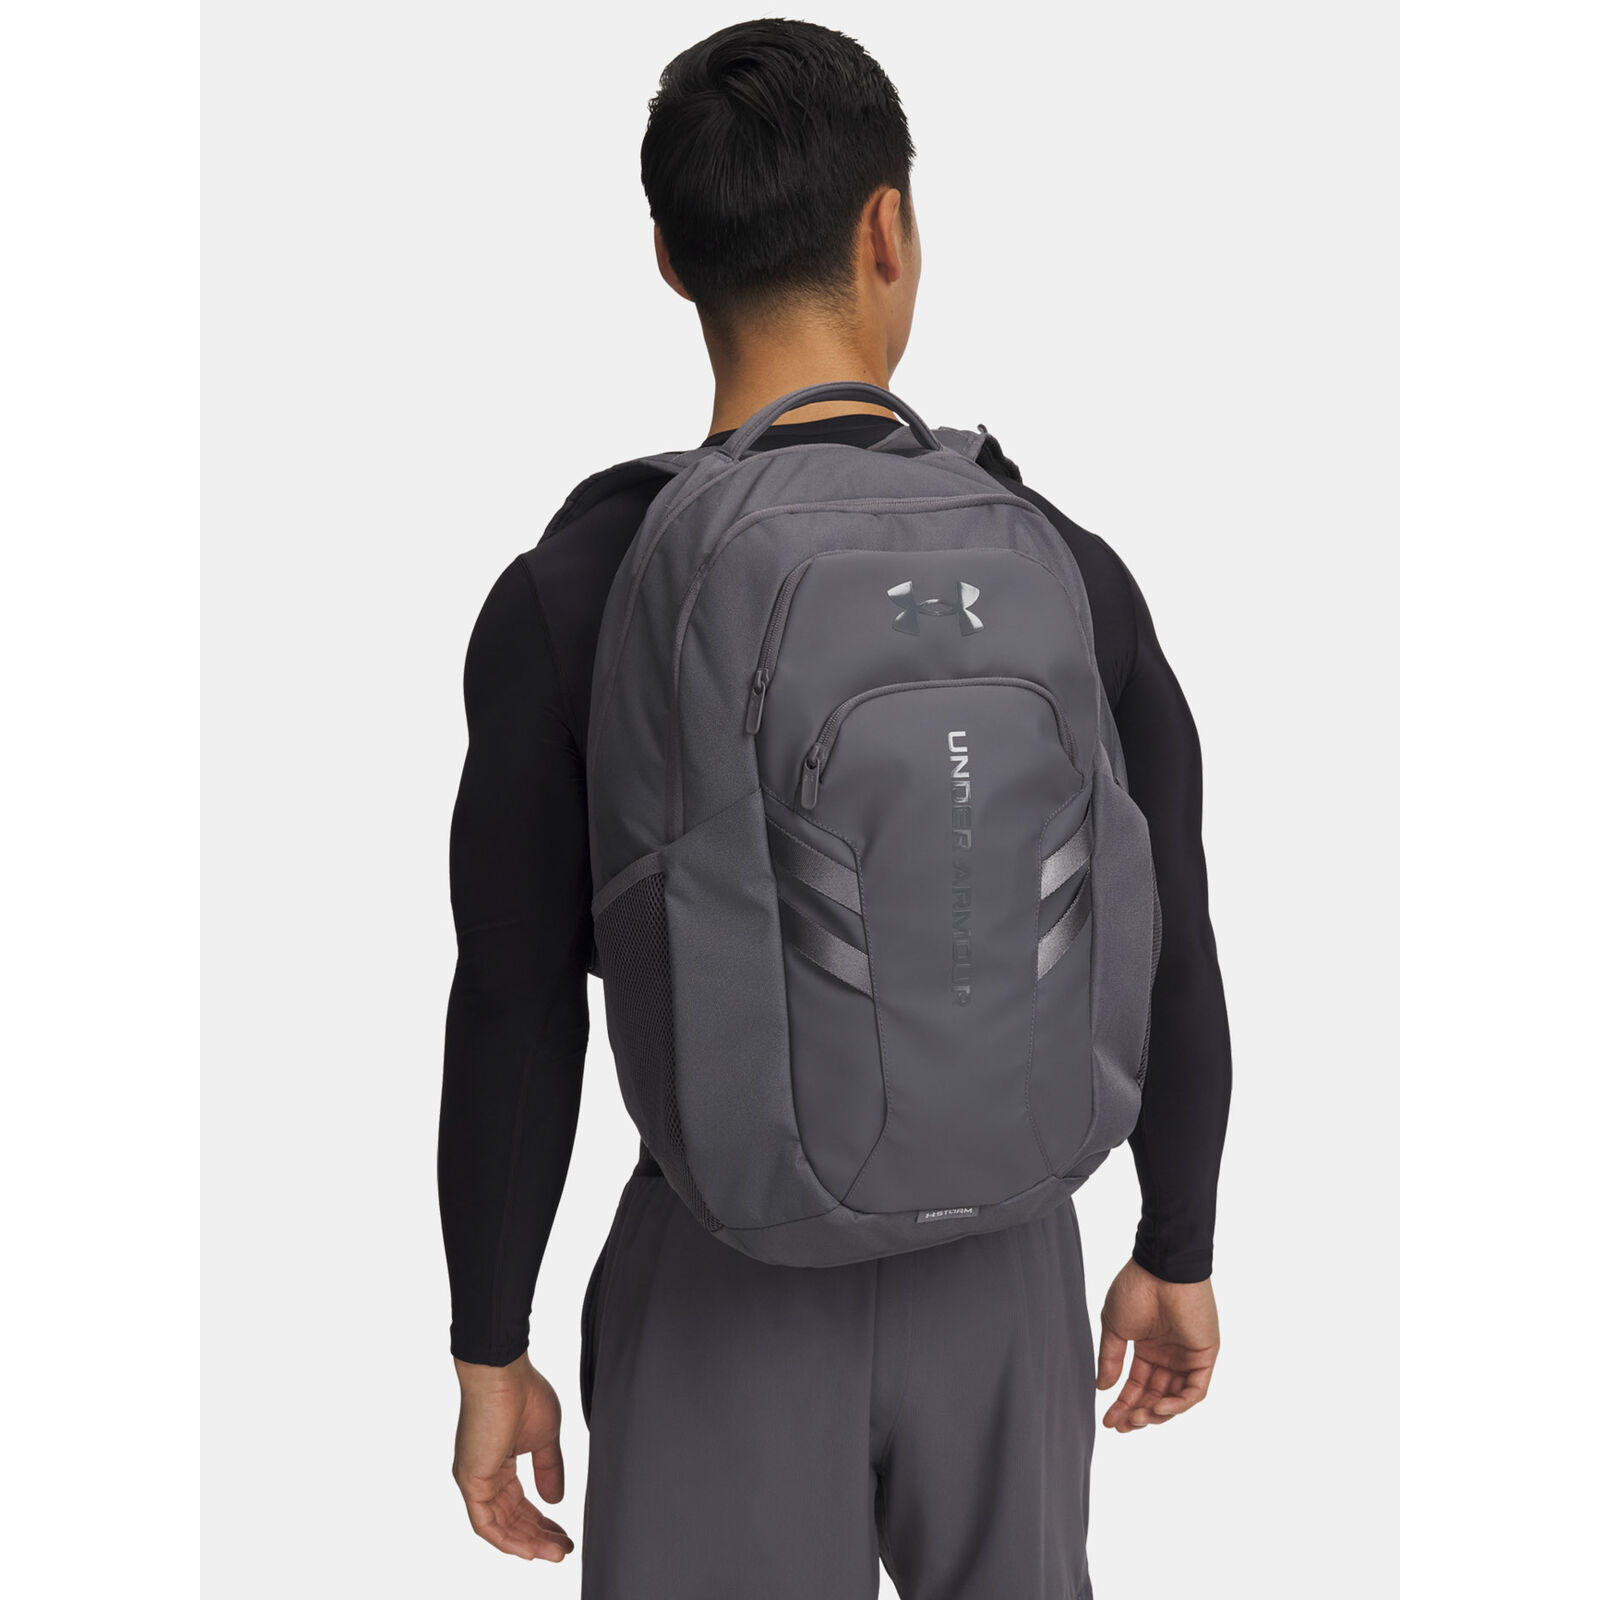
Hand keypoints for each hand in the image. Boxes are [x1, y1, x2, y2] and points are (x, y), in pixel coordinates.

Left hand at [452, 1354, 573, 1561]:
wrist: (503, 1373)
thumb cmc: (524, 1393)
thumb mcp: (545, 1437)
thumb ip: (549, 1469)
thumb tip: (555, 1500)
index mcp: (499, 1464)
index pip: (520, 1505)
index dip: (542, 1522)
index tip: (565, 1534)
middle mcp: (484, 1475)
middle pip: (512, 1519)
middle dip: (539, 1537)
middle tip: (564, 1550)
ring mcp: (476, 1480)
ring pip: (500, 1527)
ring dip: (528, 1543)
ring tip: (556, 1553)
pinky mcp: (471, 1481)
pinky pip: (486, 1524)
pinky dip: (507, 1540)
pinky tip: (530, 1550)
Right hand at [1097, 1259, 1219, 1432]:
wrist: (1160, 1269)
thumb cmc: (1136, 1289)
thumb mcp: (1116, 1327)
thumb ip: (1111, 1358)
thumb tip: (1103, 1388)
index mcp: (1149, 1347)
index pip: (1137, 1384)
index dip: (1123, 1404)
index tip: (1108, 1421)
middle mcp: (1169, 1355)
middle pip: (1155, 1395)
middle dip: (1138, 1414)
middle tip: (1121, 1426)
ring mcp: (1187, 1357)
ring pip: (1175, 1398)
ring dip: (1156, 1413)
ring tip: (1137, 1418)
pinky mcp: (1204, 1356)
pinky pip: (1194, 1390)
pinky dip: (1177, 1404)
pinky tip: (1156, 1406)